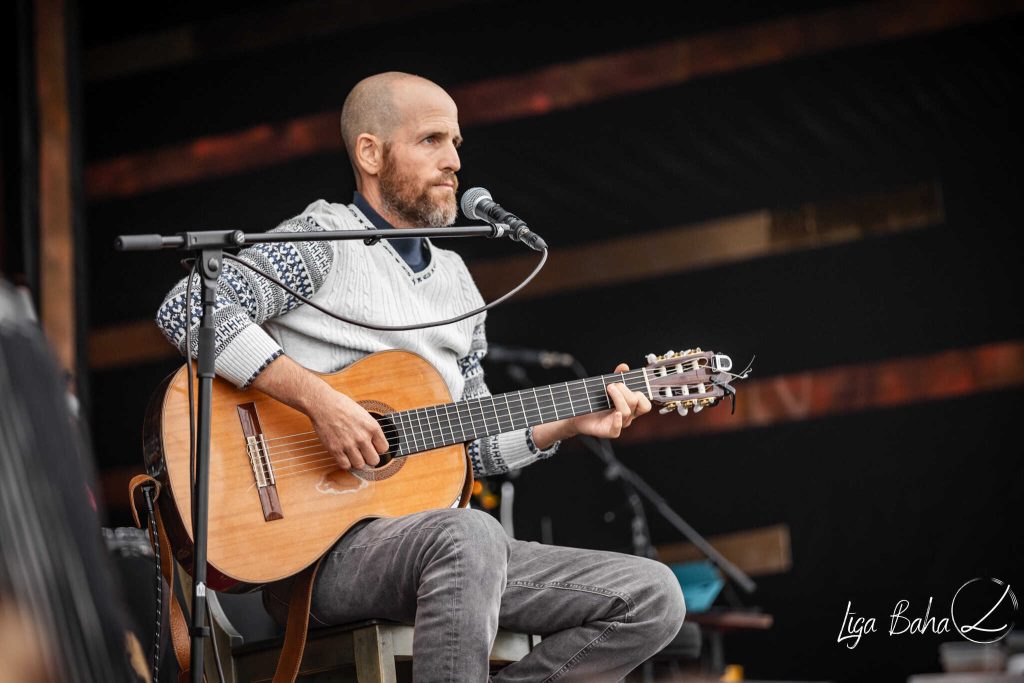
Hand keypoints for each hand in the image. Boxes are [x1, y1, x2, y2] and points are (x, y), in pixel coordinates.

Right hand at [307, 390, 389, 469]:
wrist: (324, 404)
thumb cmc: (343, 406)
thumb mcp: (364, 414)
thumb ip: (370, 430)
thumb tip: (375, 444)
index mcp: (372, 427)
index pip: (384, 449)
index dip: (378, 449)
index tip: (373, 447)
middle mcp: (362, 437)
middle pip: (374, 460)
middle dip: (370, 458)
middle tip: (364, 454)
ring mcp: (349, 444)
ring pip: (360, 465)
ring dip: (358, 462)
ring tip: (354, 455)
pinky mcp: (335, 449)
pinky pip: (345, 466)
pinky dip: (346, 463)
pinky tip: (344, 456)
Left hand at [532, 363, 652, 447]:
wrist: (577, 415)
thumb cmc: (594, 402)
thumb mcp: (606, 387)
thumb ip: (617, 377)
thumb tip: (624, 367)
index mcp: (630, 407)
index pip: (645, 404)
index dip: (640, 394)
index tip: (625, 384)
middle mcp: (627, 417)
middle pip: (636, 403)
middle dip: (624, 390)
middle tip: (611, 385)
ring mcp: (619, 424)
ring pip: (626, 411)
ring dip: (618, 397)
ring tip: (608, 388)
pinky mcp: (609, 431)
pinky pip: (617, 429)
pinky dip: (617, 420)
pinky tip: (615, 412)